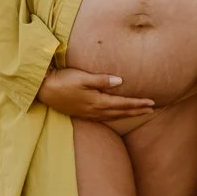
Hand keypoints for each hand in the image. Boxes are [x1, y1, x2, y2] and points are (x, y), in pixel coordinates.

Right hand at [37, 66, 155, 122]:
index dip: (138, 103)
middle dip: (137, 111)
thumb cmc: (63, 80)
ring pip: (113, 116)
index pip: (123, 103)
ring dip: (127, 114)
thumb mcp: (82, 77)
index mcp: (97, 101)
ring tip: (139, 113)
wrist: (44, 90)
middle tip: (152, 110)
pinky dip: (115, 117)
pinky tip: (116, 115)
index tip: (152, 103)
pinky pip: (104, 118)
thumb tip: (120, 82)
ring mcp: (88, 113)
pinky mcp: (83, 113)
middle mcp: (95, 110)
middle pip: (121, 112)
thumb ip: (101, 80)